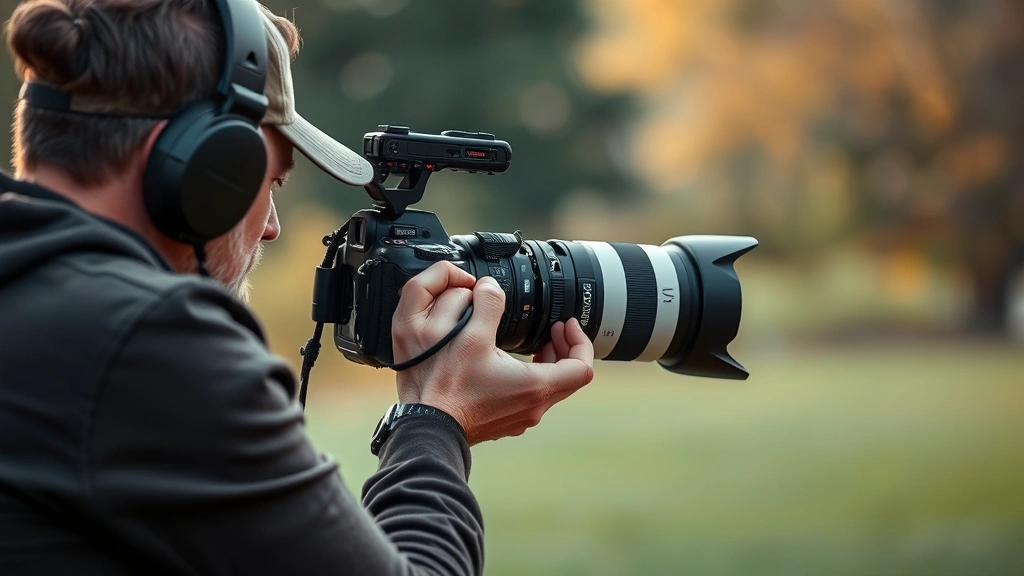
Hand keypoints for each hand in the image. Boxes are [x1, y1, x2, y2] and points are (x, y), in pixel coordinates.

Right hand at [392, 261, 594, 444]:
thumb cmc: (446, 388)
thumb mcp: (469, 335)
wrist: (426, 425)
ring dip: (545, 363)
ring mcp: (519, 419)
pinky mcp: (504, 422)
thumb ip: (487, 303)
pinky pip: (529, 397)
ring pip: (548, 388)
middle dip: (562, 348)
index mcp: (535, 386)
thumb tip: (490, 287)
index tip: (566, 324)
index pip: (582, 367)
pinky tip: (506, 365)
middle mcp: (533, 408)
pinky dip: (528, 378)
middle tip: (550, 329)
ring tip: (531, 344)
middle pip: (568, 377)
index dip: (580, 340)